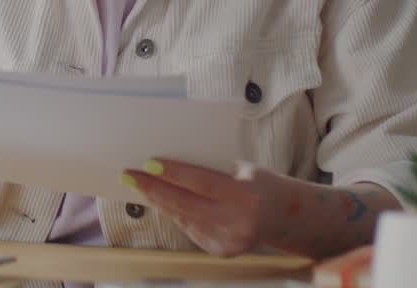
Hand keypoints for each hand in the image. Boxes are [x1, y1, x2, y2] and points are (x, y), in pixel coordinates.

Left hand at [122, 159, 396, 257]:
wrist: (288, 216)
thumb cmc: (259, 182)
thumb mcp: (242, 170)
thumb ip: (210, 170)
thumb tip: (167, 163)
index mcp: (247, 195)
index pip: (202, 183)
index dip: (173, 174)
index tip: (148, 164)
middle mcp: (239, 222)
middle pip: (186, 204)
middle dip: (154, 189)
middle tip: (129, 176)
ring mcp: (230, 242)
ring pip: (184, 218)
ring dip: (161, 201)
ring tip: (141, 185)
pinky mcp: (222, 253)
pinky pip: (191, 228)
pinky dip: (179, 214)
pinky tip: (168, 201)